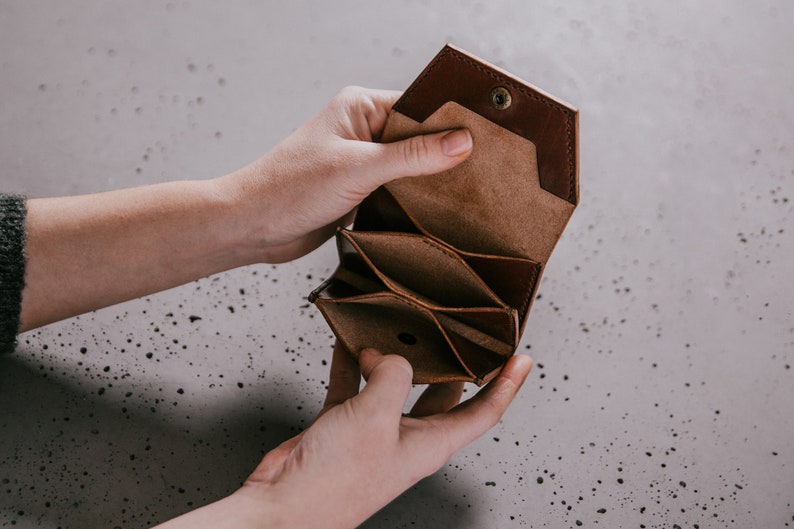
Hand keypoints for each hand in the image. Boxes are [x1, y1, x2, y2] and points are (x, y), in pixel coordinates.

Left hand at [221, 86, 472, 262]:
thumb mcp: (359, 168)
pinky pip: (398, 189)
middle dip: (444, 154)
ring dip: (429, 181)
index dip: (451, 123)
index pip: (420, 107)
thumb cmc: (291, 189)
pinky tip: (435, 211)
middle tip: (480, 172)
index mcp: (360, 107)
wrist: (252, 227)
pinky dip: (415, 199)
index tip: (484, 140)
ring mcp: (361, 161)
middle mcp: (362, 129)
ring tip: (464, 194)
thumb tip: (461, 142)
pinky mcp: (360, 189)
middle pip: (419, 137)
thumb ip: (412, 156)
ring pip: (411, 166)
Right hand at [239, 345, 531, 527]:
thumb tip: (384, 354)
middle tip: (453, 326)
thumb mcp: (376, 417)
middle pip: (441, 390)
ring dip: (394, 354)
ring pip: (395, 382)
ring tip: (396, 321)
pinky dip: (351, 360)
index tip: (522, 358)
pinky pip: (354, 383)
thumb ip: (392, 376)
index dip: (507, 384)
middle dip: (449, 359)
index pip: (484, 410)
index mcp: (431, 442)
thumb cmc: (335, 481)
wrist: (286, 506)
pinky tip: (347, 338)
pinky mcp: (344, 423)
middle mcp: (407, 435)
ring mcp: (376, 429)